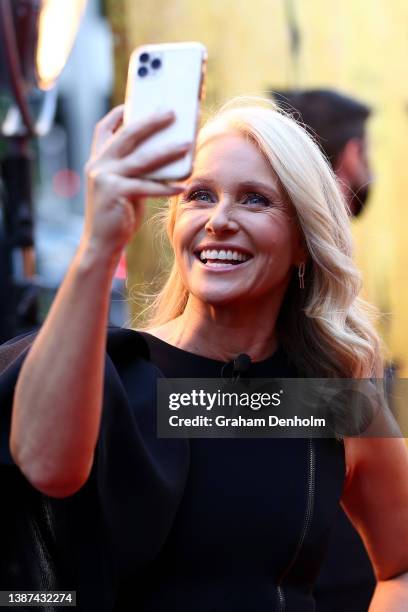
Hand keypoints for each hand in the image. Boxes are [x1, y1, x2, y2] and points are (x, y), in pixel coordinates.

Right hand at [82, 105, 188, 260]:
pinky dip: (166, 187)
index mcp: (97, 161)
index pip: (104, 129)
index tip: (135, 102)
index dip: (118, 114)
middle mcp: (98, 165)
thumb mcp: (122, 186)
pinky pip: (147, 187)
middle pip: (128, 135)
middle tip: (172, 113)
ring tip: (187, 144)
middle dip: (151, 122)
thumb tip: (164, 155)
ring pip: (142, 159)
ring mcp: (105, 178)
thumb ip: (134, 170)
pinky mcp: (115, 193)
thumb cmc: (117, 215)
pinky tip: (182, 187)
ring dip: (167, 151)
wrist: (101, 243)